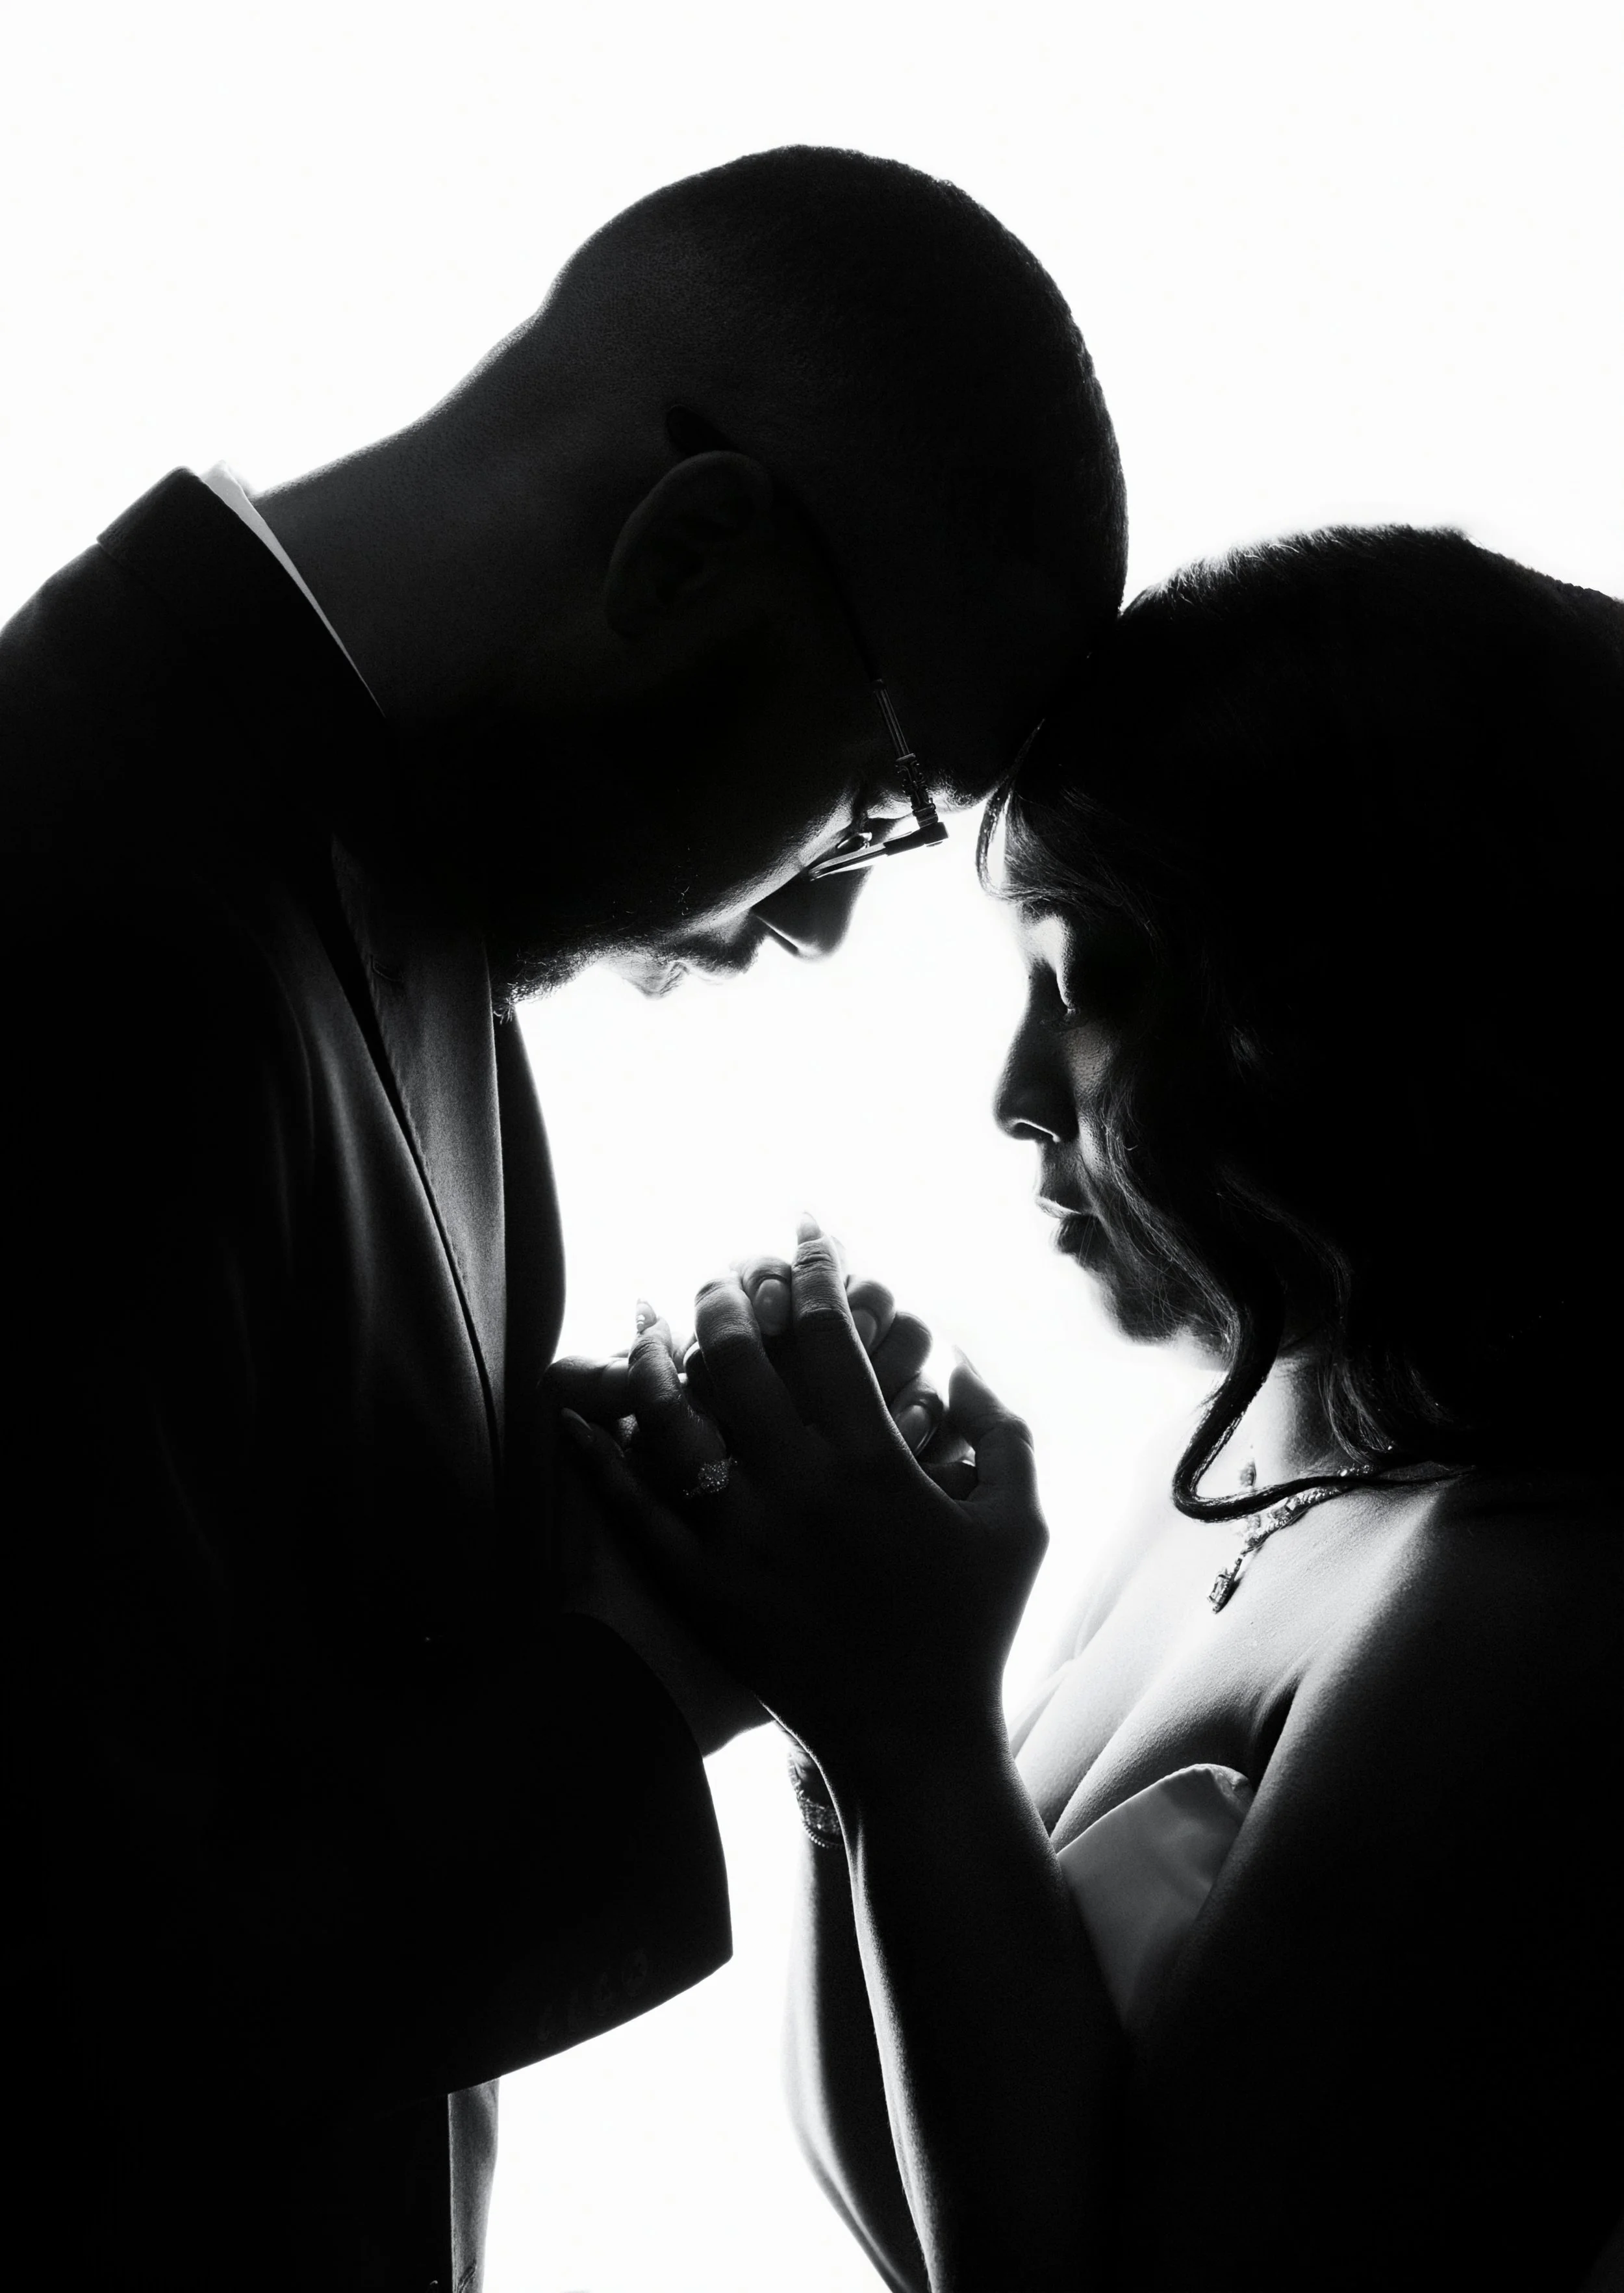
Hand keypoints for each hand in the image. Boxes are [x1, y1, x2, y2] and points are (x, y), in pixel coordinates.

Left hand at [559, 1221, 1046, 1774]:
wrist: (912, 1748)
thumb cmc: (972, 1634)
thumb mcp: (1021, 1525)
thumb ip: (1002, 1430)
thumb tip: (958, 1360)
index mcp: (878, 1463)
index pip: (829, 1332)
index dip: (815, 1268)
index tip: (807, 1233)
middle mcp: (801, 1489)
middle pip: (739, 1358)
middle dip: (727, 1296)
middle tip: (724, 1272)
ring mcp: (741, 1539)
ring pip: (674, 1418)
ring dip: (653, 1356)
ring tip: (646, 1319)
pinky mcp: (700, 1587)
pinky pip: (634, 1505)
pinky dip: (600, 1453)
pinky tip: (578, 1412)